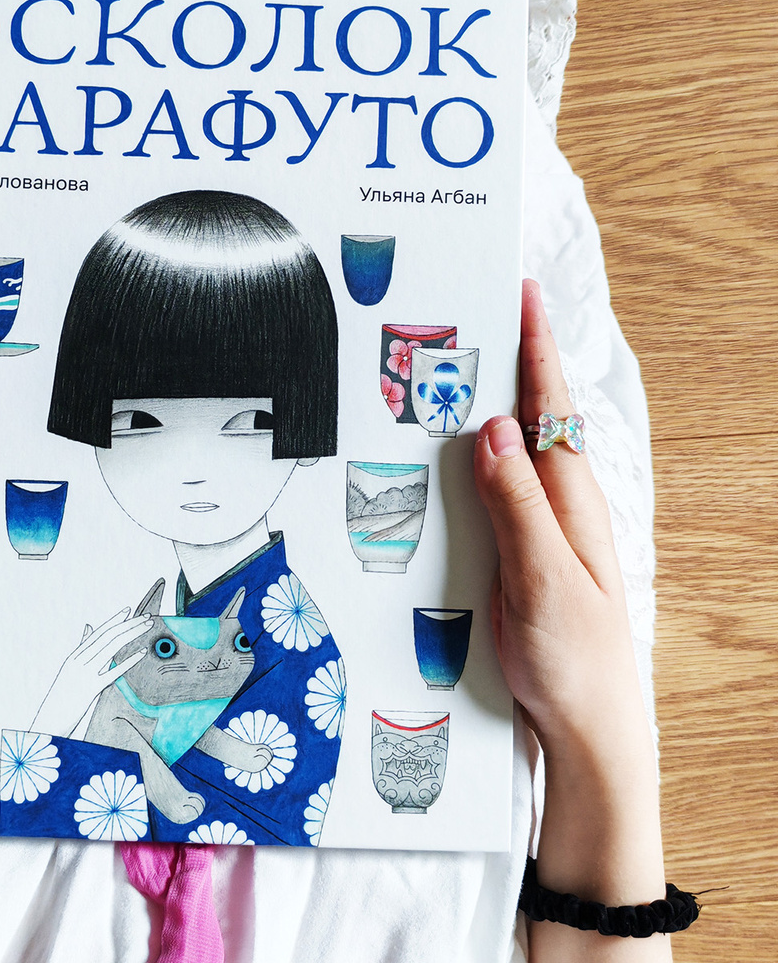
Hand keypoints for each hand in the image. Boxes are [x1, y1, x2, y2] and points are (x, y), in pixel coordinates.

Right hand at [29, 606, 152, 736]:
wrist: (49, 721)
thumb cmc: (60, 697)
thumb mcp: (69, 668)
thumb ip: (81, 648)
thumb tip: (88, 626)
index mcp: (74, 656)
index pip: (99, 633)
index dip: (115, 620)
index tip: (129, 610)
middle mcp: (79, 661)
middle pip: (109, 637)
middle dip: (129, 625)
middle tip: (146, 618)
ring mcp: (85, 674)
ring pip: (112, 647)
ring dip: (132, 634)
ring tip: (147, 628)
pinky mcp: (91, 689)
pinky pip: (113, 671)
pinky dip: (129, 660)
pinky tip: (142, 652)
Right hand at [472, 279, 646, 761]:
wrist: (584, 732)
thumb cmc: (578, 663)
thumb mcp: (546, 580)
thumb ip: (519, 505)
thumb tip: (498, 428)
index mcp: (571, 502)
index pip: (553, 410)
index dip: (536, 350)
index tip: (519, 295)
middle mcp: (556, 507)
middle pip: (528, 419)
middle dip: (503, 362)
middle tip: (467, 316)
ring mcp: (535, 531)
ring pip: (504, 454)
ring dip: (479, 409)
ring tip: (443, 372)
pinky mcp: (513, 556)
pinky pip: (488, 493)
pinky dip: (465, 463)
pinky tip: (442, 461)